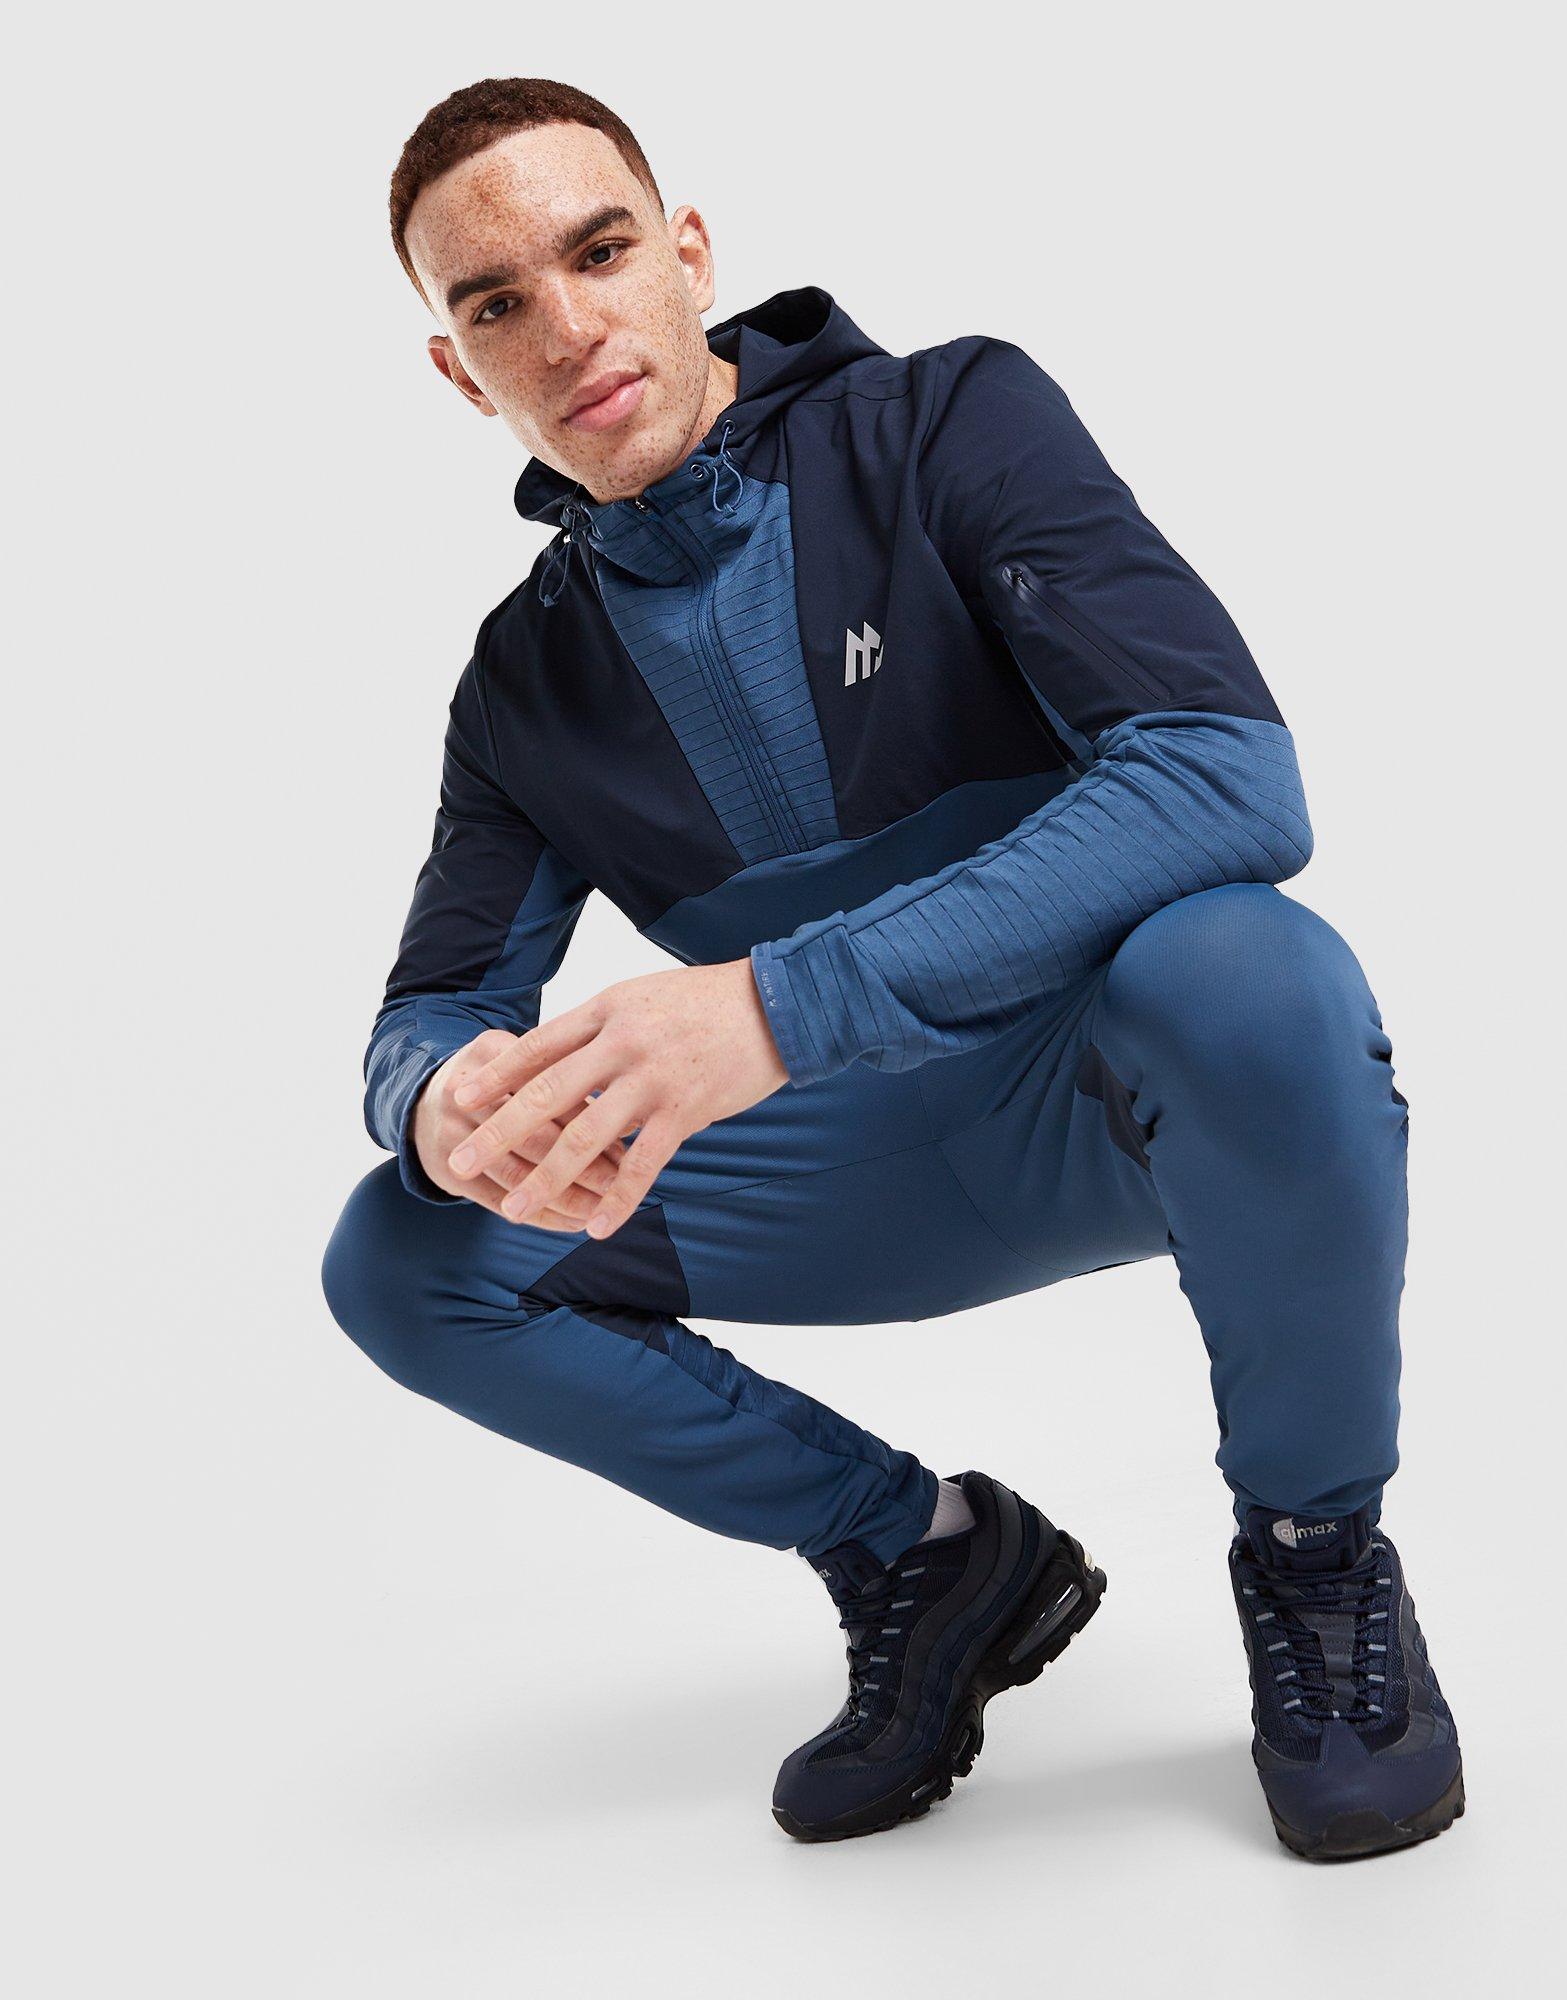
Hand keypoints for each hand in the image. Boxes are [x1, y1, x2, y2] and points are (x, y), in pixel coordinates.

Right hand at [412, 1030, 629, 1228]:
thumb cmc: (500, 1079)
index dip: (592, 1113)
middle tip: (622, 1178)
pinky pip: (498, 1201)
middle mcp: (463, 1093)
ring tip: (603, 1206)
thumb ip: (569, 1074)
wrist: (424, 1100)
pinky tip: (575, 1222)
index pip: (549, 1086)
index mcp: (490, 1051)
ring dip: (565, 1196)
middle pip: (532, 1134)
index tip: (631, 1132)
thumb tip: (633, 1118)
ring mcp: (450, 1135)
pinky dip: (542, 1216)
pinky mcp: (445, 1172)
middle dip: (583, 1161)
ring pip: (517, 1174)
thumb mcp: (524, 1058)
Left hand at [443, 960, 789, 1238]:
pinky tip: (596, 1227)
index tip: (460, 1099)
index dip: (495, 1076)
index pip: (537, 1048)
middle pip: (546, 1094)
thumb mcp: (640, 998)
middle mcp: (621, 1044)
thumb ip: (598, 1028)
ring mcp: (652, 1079)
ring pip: (585, 1136)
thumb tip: (554, 1058)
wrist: (775, 1004)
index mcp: (605, 1012)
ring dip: (545, 1177)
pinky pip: (642, 1163)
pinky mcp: (686, 1110)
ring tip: (514, 1208)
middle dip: (498, 1132)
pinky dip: (618, 1199)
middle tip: (460, 1160)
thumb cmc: (704, 1003)